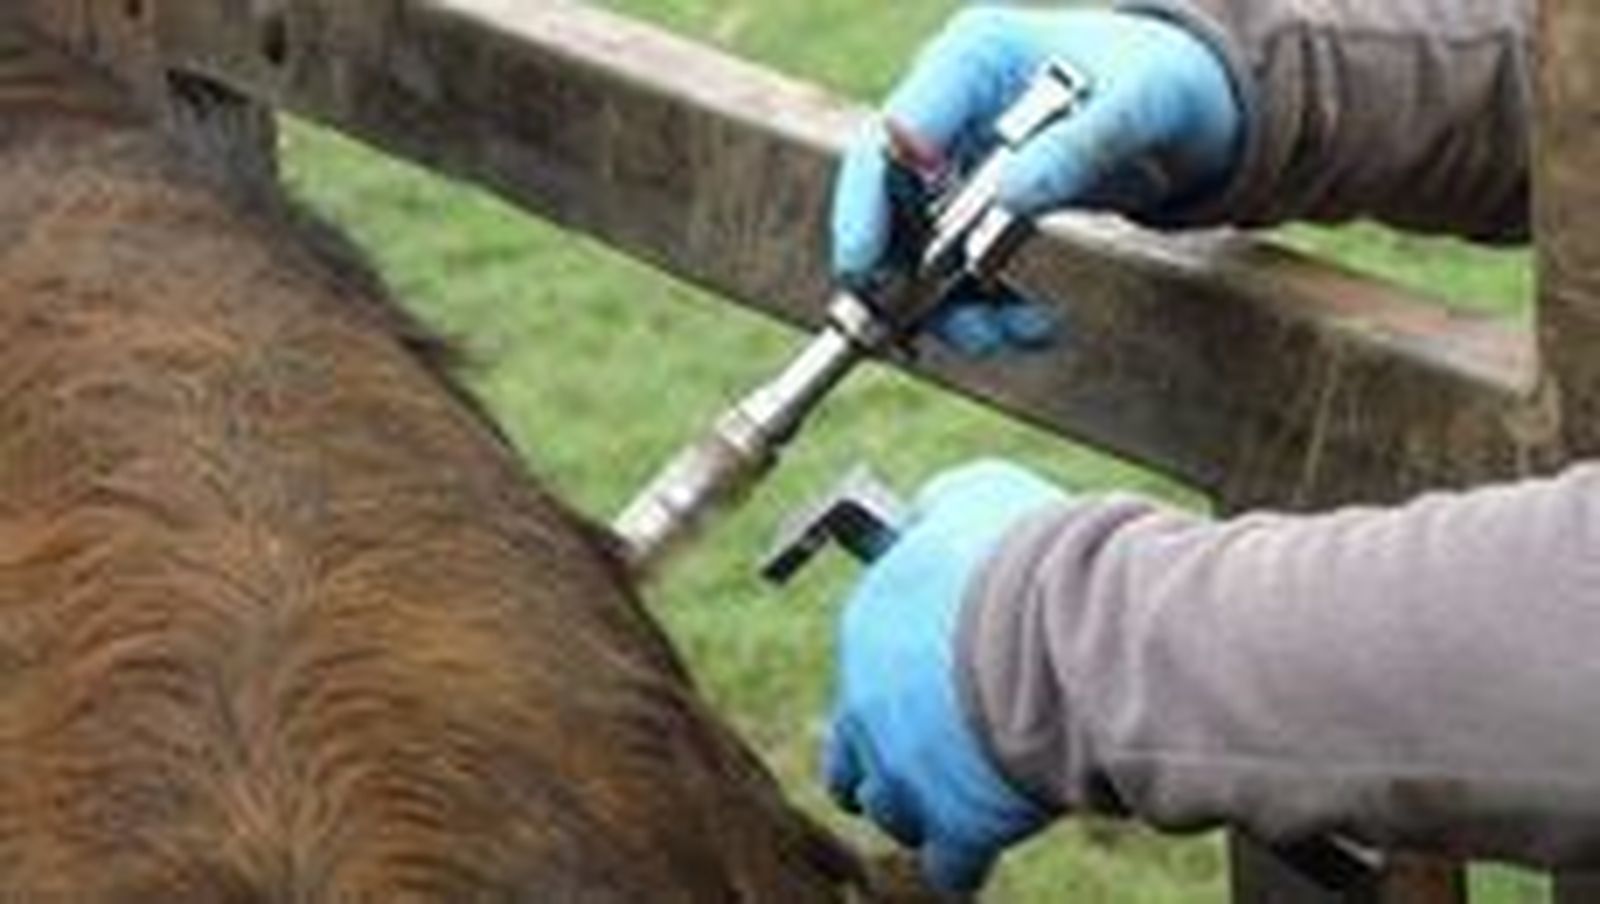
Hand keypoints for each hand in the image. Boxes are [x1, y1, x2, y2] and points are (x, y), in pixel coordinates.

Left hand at [825, 461, 1068, 891]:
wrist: (1075, 621)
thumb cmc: (1033, 553)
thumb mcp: (972, 498)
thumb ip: (938, 510)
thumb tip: (928, 511)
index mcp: (867, 630)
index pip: (861, 668)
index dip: (898, 680)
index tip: (929, 683)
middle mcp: (868, 704)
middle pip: (851, 755)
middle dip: (884, 758)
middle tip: (925, 755)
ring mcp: (908, 770)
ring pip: (890, 811)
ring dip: (919, 806)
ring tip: (957, 797)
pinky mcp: (958, 824)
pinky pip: (949, 866)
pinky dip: (965, 859)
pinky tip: (984, 844)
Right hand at [832, 7, 1242, 354]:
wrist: (1175, 107)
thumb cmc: (1157, 84)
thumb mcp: (1139, 107)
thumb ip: (1078, 146)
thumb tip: (1008, 199)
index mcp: (973, 56)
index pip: (900, 124)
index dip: (873, 194)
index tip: (870, 259)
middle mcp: (947, 109)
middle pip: (879, 193)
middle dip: (890, 265)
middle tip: (901, 322)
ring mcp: (951, 166)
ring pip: (908, 246)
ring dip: (947, 305)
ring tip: (1009, 332)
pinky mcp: (967, 215)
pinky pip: (950, 274)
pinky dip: (982, 312)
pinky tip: (1033, 324)